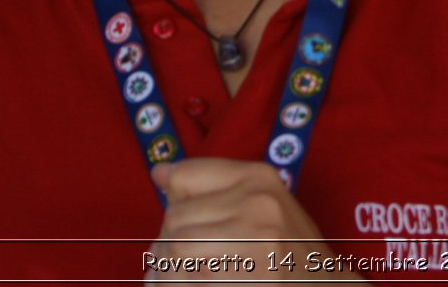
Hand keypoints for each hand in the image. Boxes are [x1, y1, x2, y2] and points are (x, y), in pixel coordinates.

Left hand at [148, 159, 362, 280]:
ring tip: (189, 275)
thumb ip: (215, 186)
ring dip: (169, 269)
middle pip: (174, 217)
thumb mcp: (263, 203)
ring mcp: (251, 242)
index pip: (183, 178)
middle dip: (170, 242)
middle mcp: (257, 203)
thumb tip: (159, 173)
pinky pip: (182, 279)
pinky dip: (175, 285)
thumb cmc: (288, 247)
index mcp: (260, 177)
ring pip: (172, 250)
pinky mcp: (242, 279)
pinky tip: (195, 284)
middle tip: (190, 259)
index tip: (191, 220)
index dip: (178, 203)